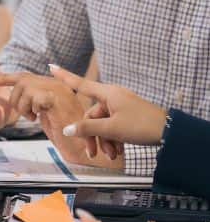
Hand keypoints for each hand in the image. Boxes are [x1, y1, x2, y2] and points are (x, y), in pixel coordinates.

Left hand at [0, 70, 121, 168]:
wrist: (81, 146)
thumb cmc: (65, 132)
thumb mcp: (45, 113)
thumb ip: (35, 101)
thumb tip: (19, 95)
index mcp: (54, 86)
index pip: (24, 76)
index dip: (4, 77)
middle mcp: (57, 84)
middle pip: (21, 81)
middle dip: (16, 99)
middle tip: (28, 115)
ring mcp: (59, 90)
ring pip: (25, 88)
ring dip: (23, 106)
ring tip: (36, 117)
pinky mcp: (58, 99)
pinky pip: (33, 97)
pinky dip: (31, 109)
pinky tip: (40, 117)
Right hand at [51, 65, 166, 156]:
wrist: (170, 132)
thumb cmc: (142, 125)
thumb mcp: (111, 129)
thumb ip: (87, 128)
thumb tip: (67, 130)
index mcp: (108, 94)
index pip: (80, 84)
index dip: (64, 76)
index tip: (51, 66)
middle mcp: (112, 98)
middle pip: (91, 116)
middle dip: (91, 136)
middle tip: (93, 154)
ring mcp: (120, 107)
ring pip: (102, 124)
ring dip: (103, 141)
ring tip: (111, 155)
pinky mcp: (127, 116)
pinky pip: (112, 126)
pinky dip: (112, 139)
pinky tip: (118, 152)